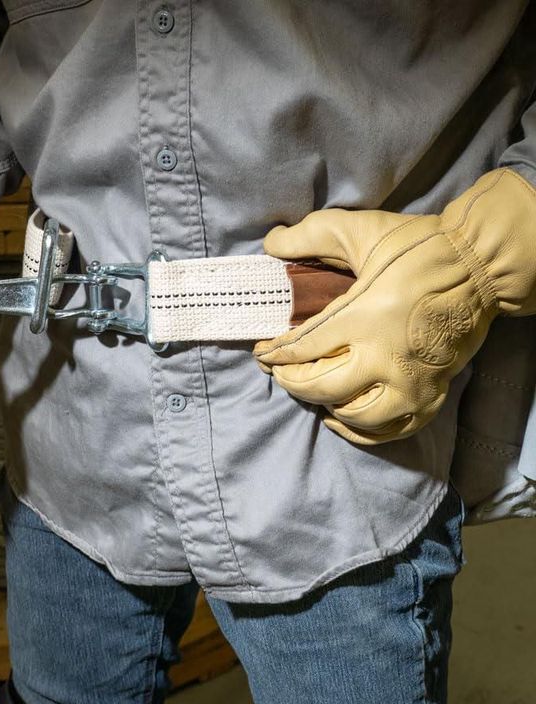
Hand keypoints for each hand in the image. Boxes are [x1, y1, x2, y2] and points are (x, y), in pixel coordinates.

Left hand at [254, 169, 535, 444]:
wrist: (481, 266)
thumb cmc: (420, 249)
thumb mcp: (363, 231)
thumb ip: (311, 235)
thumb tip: (271, 243)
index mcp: (363, 318)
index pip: (302, 349)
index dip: (275, 354)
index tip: (263, 352)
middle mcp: (385, 358)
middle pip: (320, 387)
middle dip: (290, 381)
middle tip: (280, 372)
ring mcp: (410, 383)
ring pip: (352, 415)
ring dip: (323, 405)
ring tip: (310, 390)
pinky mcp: (430, 395)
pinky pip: (388, 431)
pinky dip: (359, 431)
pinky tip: (340, 417)